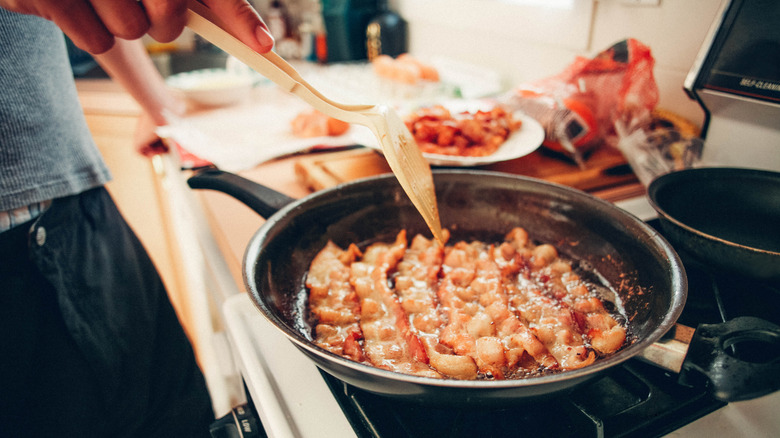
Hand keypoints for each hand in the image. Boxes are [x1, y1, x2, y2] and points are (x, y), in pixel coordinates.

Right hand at [0, 0, 272, 53]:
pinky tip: (73, 1)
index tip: (264, 44)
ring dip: (119, 24)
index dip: (237, 15)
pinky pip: (95, 41)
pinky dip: (89, 31)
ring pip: (131, 32)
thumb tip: (258, 38)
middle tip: (143, 1)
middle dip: (164, 22)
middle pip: (168, 19)